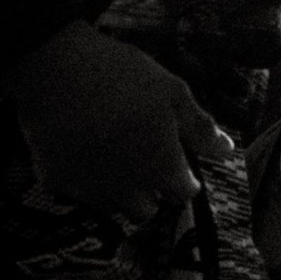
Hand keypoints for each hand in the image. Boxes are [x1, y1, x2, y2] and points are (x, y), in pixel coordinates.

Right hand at [4, 21, 234, 223]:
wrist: (54, 69)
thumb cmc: (122, 77)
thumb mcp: (174, 93)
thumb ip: (200, 128)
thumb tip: (226, 150)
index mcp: (159, 169)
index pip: (182, 194)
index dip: (186, 180)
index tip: (182, 165)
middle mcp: (124, 189)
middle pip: (146, 210)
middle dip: (152, 194)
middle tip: (149, 162)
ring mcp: (86, 188)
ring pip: (110, 206)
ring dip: (119, 192)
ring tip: (117, 158)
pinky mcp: (54, 179)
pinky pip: (77, 192)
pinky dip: (85, 180)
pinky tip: (85, 152)